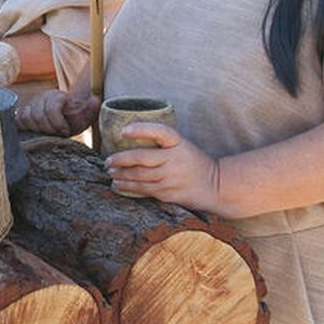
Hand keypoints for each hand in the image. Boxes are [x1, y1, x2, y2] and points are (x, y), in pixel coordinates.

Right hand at [16, 88, 98, 136]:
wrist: (67, 115)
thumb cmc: (76, 117)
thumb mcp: (87, 114)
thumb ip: (91, 108)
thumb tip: (95, 101)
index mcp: (57, 96)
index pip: (52, 109)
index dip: (58, 124)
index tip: (66, 131)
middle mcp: (41, 98)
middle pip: (38, 116)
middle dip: (49, 129)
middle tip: (57, 134)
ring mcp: (31, 104)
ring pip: (26, 118)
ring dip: (37, 129)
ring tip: (48, 133)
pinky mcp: (24, 112)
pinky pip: (18, 120)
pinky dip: (25, 127)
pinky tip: (36, 132)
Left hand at [105, 123, 220, 210]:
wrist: (215, 186)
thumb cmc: (194, 161)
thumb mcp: (183, 145)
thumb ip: (163, 143)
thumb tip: (130, 137)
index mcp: (179, 143)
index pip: (160, 132)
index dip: (141, 130)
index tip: (123, 131)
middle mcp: (174, 160)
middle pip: (141, 158)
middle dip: (120, 160)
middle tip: (108, 160)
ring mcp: (170, 178)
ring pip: (139, 176)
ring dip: (120, 175)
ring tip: (111, 173)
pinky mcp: (167, 193)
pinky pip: (143, 189)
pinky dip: (128, 187)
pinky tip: (118, 185)